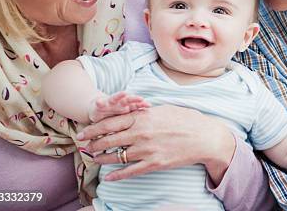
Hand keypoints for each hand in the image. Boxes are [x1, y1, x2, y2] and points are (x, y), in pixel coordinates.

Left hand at [76, 105, 235, 183]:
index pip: (111, 122)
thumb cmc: (186, 120)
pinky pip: (130, 171)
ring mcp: (147, 150)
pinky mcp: (154, 163)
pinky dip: (117, 175)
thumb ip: (145, 112)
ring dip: (103, 159)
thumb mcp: (164, 109)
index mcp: (143, 117)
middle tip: (83, 147)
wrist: (204, 137)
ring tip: (94, 159)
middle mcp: (141, 133)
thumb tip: (132, 112)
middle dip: (93, 144)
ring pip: (117, 156)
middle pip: (109, 139)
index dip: (94, 129)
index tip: (84, 132)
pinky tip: (108, 177)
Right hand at [88, 92, 150, 122]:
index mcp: (127, 108)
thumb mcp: (125, 120)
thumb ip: (134, 124)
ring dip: (119, 96)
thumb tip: (148, 133)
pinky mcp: (99, 104)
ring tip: (124, 93)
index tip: (149, 105)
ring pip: (115, 98)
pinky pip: (99, 103)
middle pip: (128, 101)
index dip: (142, 105)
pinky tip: (99, 102)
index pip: (136, 105)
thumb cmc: (114, 116)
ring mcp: (110, 103)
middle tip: (140, 98)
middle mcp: (119, 104)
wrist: (99, 107)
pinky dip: (99, 102)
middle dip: (134, 99)